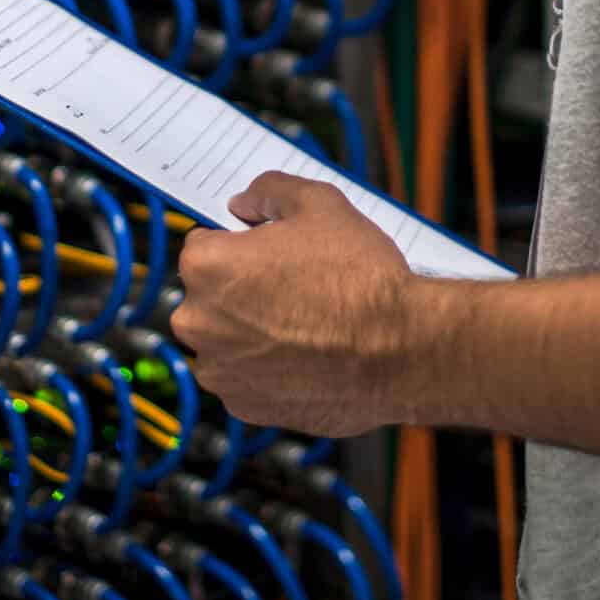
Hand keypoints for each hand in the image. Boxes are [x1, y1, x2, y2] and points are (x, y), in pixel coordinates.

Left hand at [170, 172, 421, 434]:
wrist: (401, 352)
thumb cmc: (359, 277)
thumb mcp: (320, 203)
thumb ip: (269, 191)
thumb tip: (244, 204)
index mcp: (206, 266)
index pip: (202, 244)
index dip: (240, 245)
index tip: (271, 254)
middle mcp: (198, 321)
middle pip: (208, 296)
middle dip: (239, 291)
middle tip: (293, 289)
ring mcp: (220, 371)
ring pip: (225, 341)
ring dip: (249, 334)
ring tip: (305, 326)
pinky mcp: (244, 407)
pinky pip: (245, 380)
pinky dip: (266, 371)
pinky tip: (306, 359)